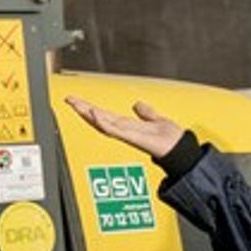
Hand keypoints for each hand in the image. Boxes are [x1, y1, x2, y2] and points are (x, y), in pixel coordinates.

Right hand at [67, 96, 185, 160]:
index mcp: (129, 126)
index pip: (105, 115)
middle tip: (69, 99)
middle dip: (83, 109)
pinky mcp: (135, 139)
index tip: (77, 100)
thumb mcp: (156, 121)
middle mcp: (126, 131)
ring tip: (77, 105)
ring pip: (104, 124)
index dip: (91, 108)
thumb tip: (138, 104)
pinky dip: (105, 124)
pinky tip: (95, 116)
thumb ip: (146, 113)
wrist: (181, 151)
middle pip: (100, 118)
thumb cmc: (171, 140)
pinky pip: (117, 131)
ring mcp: (129, 136)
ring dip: (90, 115)